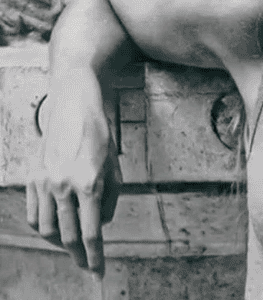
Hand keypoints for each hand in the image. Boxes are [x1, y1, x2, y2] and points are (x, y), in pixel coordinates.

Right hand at [26, 76, 121, 276]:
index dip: (95, 256)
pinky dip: (43, 227)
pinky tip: (54, 229)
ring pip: (47, 229)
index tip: (98, 271)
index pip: (91, 233)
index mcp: (89, 184)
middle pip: (67, 236)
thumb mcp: (115, 167)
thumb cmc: (99, 135)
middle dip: (78, 255)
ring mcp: (44, 183)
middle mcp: (64, 186)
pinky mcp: (32, 178)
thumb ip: (110, 199)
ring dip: (59, 243)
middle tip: (86, 265)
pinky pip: (34, 214)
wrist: (74, 106)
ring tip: (72, 246)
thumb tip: (101, 224)